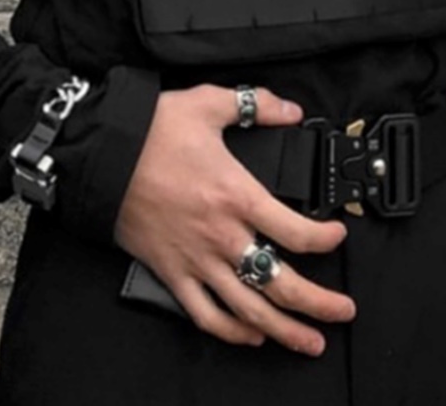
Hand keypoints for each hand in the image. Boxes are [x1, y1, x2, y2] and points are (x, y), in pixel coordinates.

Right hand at [114, 85, 354, 354]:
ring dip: (284, 330)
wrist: (101, 152)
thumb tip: (292, 110)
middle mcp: (221, 235)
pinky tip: (251, 336)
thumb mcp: (209, 103)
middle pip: (281, 283)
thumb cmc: (152, 130)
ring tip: (311, 342)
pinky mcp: (170, 271)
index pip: (296, 232)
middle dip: (319, 303)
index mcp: (237, 195)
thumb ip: (256, 105)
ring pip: (248, 309)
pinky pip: (204, 314)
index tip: (338, 237)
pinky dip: (230, 331)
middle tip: (344, 312)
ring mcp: (195, 259)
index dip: (326, 240)